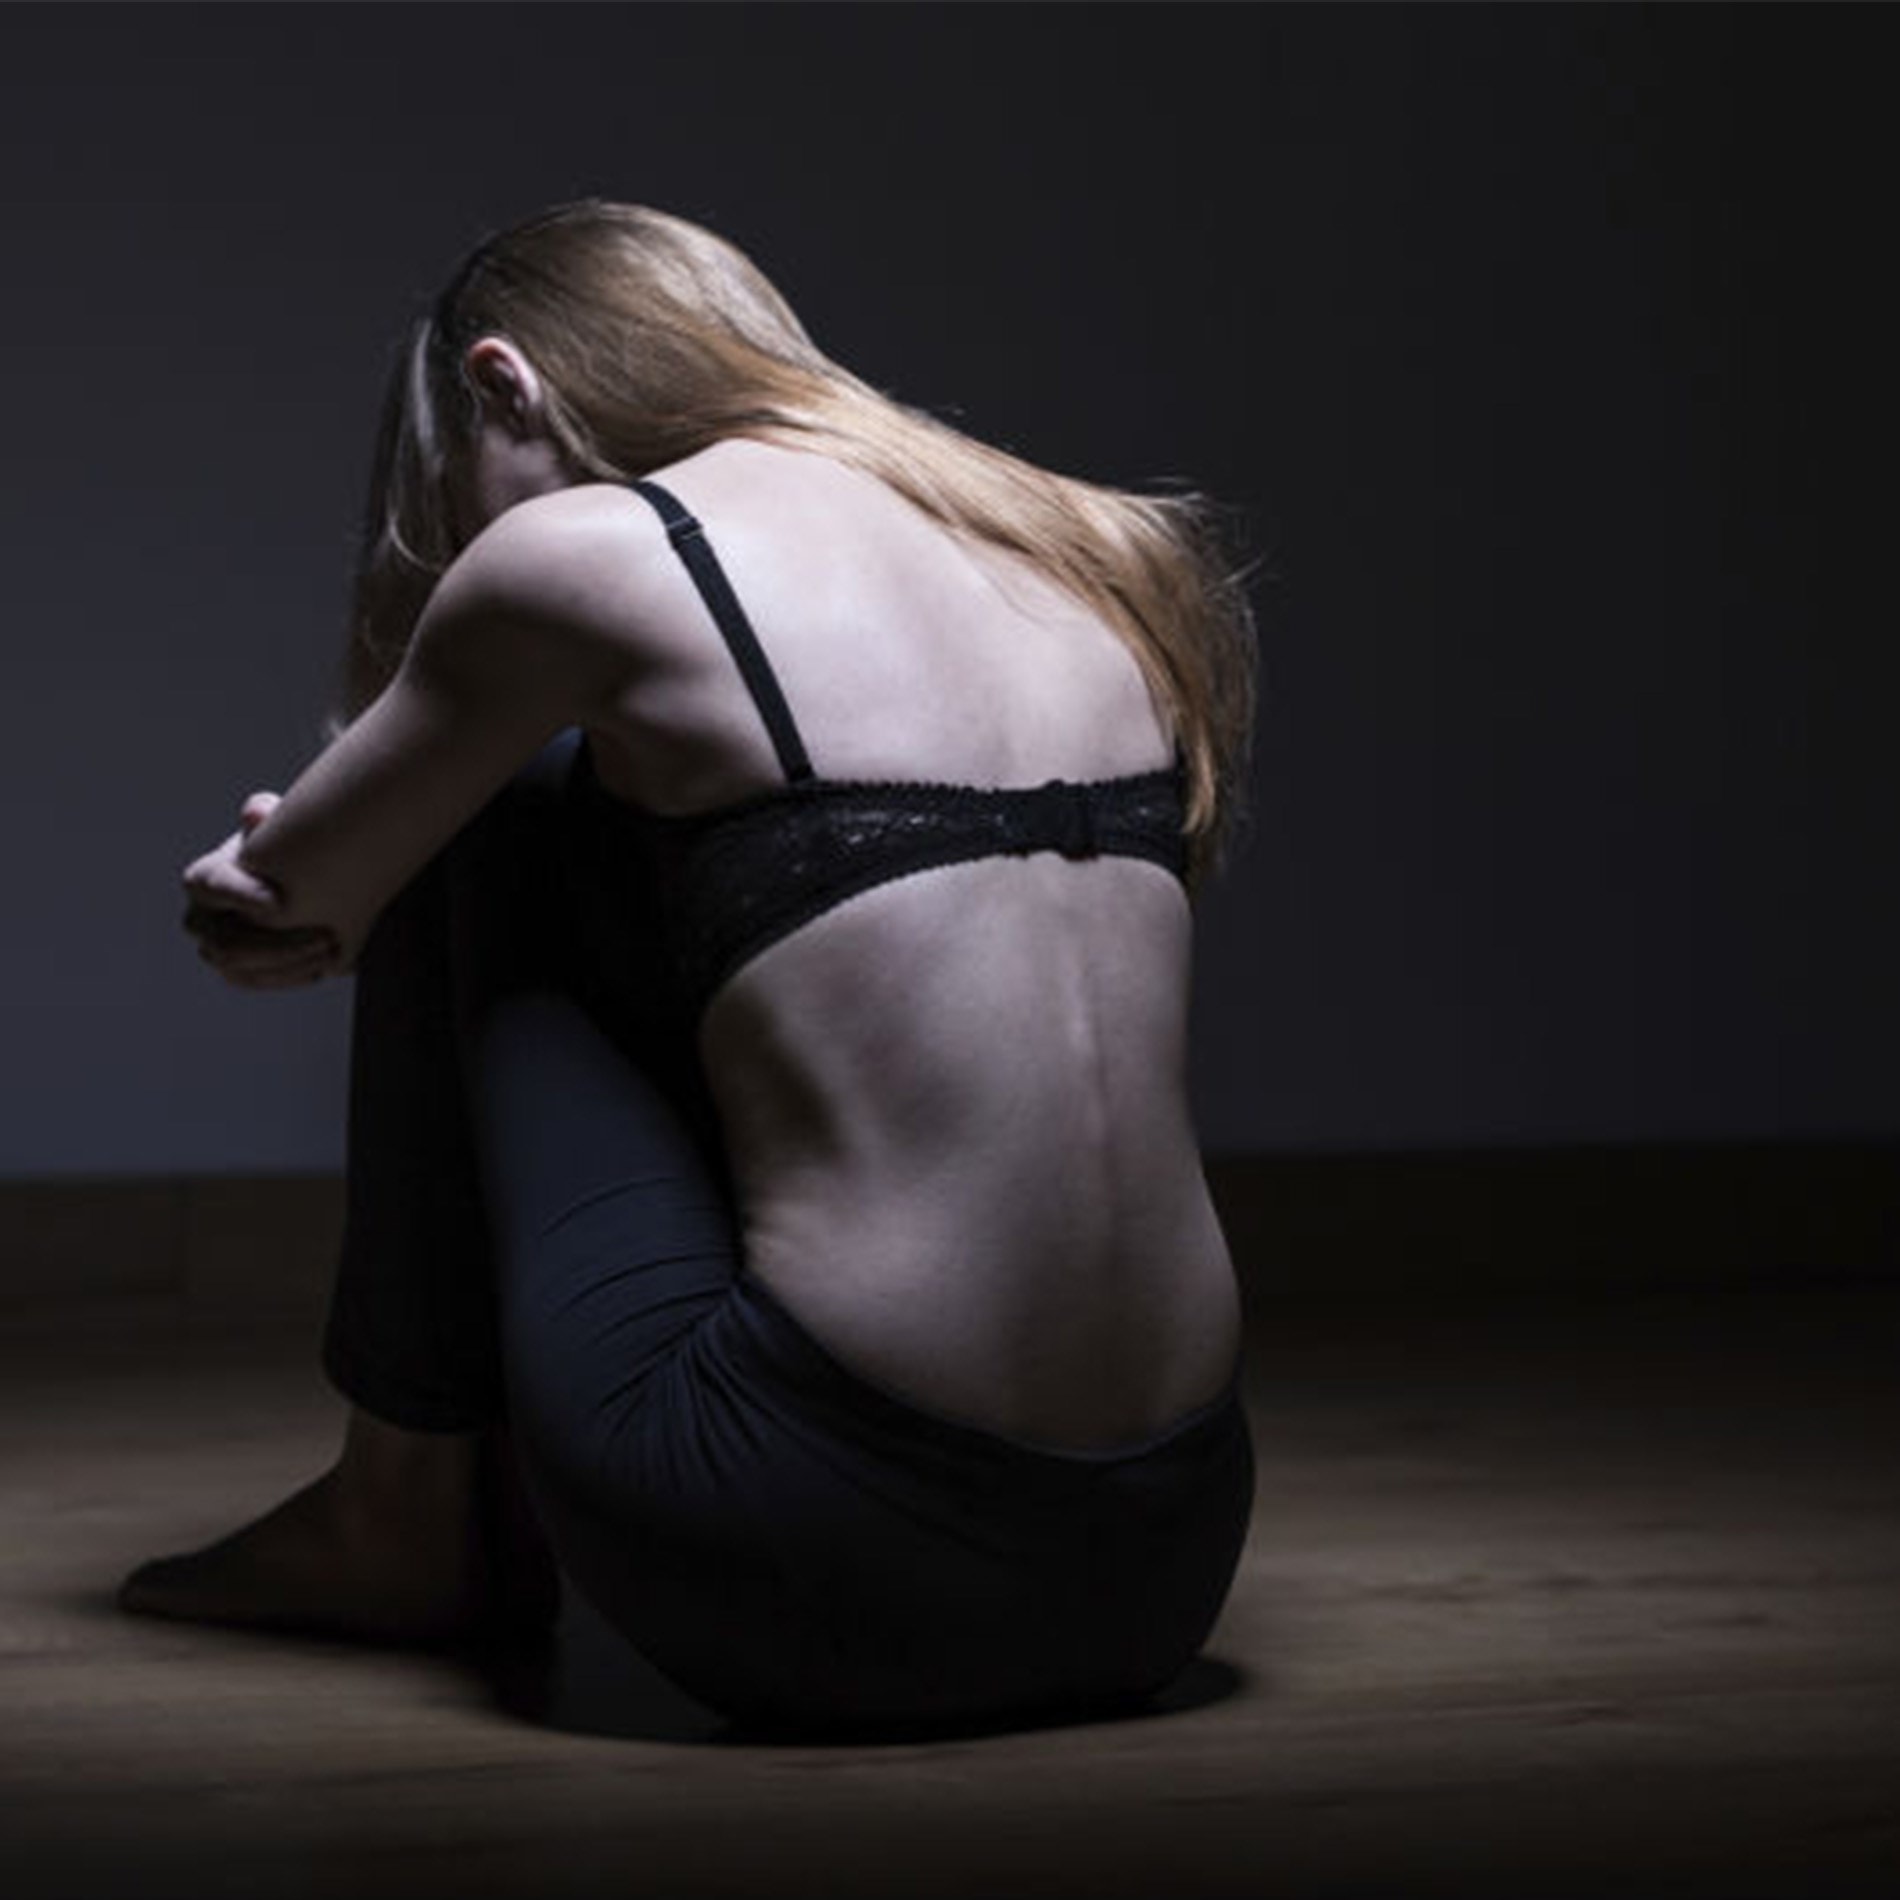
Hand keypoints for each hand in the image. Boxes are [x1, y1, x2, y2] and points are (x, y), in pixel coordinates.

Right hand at [182, 792, 346, 988]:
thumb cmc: (290, 847)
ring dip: (286, 964)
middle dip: (274, 943)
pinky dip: (289, 976)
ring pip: (238, 969)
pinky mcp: (240, 970)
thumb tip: (256, 814)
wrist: (306, 879)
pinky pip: (255, 982)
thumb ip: (268, 814)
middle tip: (324, 935)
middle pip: (223, 942)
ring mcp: (217, 947)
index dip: (240, 895)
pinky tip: (324, 966)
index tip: (279, 902)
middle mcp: (201, 917)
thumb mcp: (281, 826)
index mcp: (205, 879)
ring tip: (330, 950)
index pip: (209, 887)